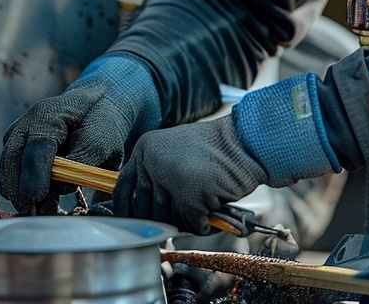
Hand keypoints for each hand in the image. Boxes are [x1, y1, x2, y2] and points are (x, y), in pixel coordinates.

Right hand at [0, 55, 159, 213]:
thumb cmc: (100, 126)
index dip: (35, 175)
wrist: (94, 109)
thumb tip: (60, 186)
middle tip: (42, 215)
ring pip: (8, 177)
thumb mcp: (102, 142)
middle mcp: (24, 126)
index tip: (39, 197)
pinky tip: (44, 203)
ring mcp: (15, 140)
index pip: (35, 148)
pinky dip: (25, 194)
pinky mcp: (14, 154)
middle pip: (11, 165)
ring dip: (24, 196)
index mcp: (48, 115)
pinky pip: (12, 180)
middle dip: (24, 193)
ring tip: (48, 210)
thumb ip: (82, 162)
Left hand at [113, 116, 267, 233]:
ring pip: (168, 220)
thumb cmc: (216, 150)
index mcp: (146, 148)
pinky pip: (191, 226)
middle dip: (162, 220)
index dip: (126, 212)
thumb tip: (143, 214)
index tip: (132, 225)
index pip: (123, 189)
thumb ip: (157, 176)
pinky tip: (212, 212)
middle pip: (145, 211)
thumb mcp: (176, 153)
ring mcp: (170, 179)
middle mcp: (152, 161)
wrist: (245, 142)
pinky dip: (204, 225)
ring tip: (202, 205)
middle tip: (181, 215)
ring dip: (185, 221)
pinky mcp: (190, 196)